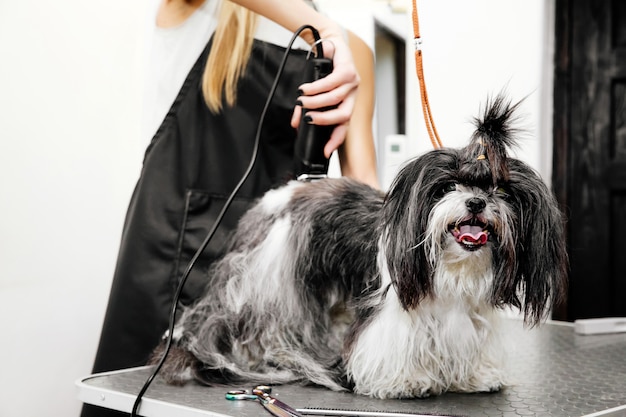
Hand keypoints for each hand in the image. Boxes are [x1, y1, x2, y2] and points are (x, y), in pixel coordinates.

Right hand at [291, 29, 359, 157]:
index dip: (335, 141)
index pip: (344, 128)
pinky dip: (316, 88)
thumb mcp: (313, 94)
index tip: (325, 153)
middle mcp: (352, 96)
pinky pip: (332, 83)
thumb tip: (296, 124)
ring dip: (316, 102)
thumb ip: (306, 110)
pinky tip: (305, 89)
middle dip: (324, 119)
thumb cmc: (323, 71)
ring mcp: (352, 83)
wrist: (329, 44)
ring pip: (335, 99)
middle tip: (308, 118)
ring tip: (302, 101)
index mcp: (346, 105)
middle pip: (343, 116)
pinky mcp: (348, 70)